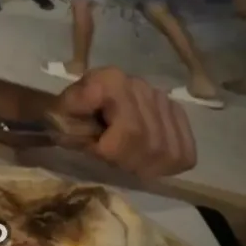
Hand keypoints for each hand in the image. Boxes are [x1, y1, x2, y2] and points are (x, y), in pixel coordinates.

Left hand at [54, 67, 196, 176]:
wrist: (82, 105)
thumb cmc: (70, 115)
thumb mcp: (60, 118)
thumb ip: (71, 118)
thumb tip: (90, 118)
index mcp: (110, 80)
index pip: (131, 130)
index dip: (112, 150)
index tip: (95, 148)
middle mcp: (141, 85)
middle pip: (150, 143)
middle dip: (128, 161)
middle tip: (111, 159)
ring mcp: (163, 98)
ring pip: (169, 150)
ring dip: (147, 165)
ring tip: (128, 159)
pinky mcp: (177, 113)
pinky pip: (185, 151)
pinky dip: (168, 163)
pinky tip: (148, 160)